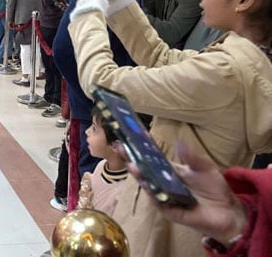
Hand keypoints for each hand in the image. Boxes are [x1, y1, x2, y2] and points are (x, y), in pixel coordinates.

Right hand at [118, 142, 247, 244]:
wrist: (228, 212)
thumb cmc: (215, 188)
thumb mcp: (205, 168)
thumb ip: (191, 157)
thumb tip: (178, 142)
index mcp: (170, 171)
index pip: (152, 158)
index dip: (141, 150)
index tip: (129, 138)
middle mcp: (164, 183)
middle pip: (145, 171)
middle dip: (133, 160)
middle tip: (122, 150)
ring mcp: (164, 196)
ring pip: (148, 185)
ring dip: (139, 175)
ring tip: (131, 165)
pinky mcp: (168, 210)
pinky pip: (157, 201)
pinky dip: (151, 192)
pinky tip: (146, 184)